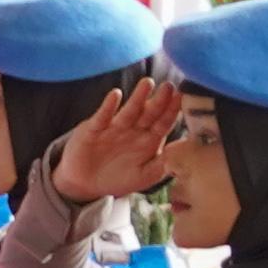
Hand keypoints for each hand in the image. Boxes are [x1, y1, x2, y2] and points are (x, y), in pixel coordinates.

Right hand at [53, 77, 179, 202]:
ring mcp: (114, 127)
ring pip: (129, 111)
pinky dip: (108, 106)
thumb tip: (181, 154)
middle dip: (160, 100)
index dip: (173, 111)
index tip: (182, 99)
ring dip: (138, 97)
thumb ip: (162, 165)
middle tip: (169, 87)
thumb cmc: (118, 178)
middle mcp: (134, 129)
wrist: (84, 184)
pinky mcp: (94, 129)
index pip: (164, 122)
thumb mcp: (144, 176)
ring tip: (147, 83)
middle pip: (149, 113)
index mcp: (149, 139)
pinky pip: (102, 117)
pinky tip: (115, 95)